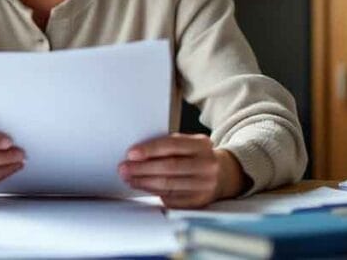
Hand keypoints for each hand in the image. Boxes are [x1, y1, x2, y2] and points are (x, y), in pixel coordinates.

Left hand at [119, 133, 246, 208]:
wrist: (222, 175)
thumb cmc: (196, 157)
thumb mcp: (188, 144)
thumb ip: (167, 145)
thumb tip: (137, 154)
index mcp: (202, 145)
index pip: (172, 145)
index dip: (150, 150)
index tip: (131, 153)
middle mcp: (206, 165)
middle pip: (169, 167)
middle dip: (142, 168)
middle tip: (124, 168)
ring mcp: (204, 185)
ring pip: (168, 184)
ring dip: (143, 182)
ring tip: (128, 178)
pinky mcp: (199, 201)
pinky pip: (171, 198)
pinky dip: (153, 192)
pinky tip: (141, 187)